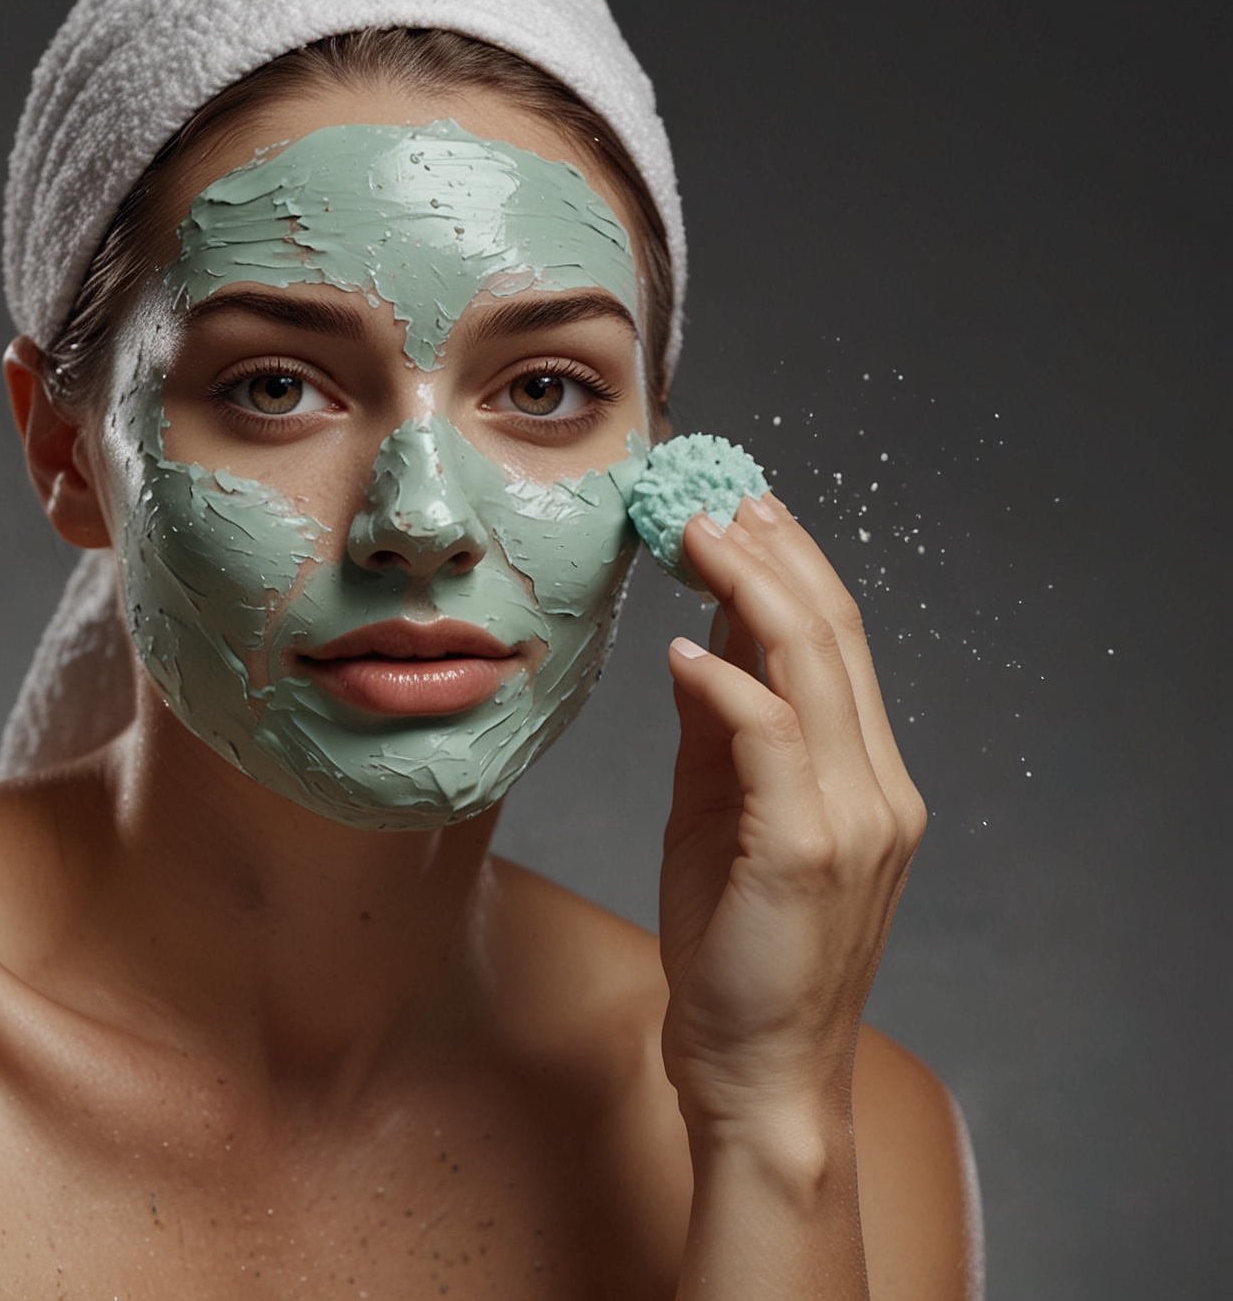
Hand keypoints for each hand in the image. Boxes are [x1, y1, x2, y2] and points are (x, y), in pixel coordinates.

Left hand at [658, 491, 925, 1132]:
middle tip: (716, 492)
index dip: (790, 568)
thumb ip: (721, 737)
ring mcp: (851, 818)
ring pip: (811, 669)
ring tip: (698, 531)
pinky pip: (770, 739)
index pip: (836, 646)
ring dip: (750, 589)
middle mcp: (876, 788)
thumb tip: (700, 648)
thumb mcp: (724, 822)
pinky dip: (728, 683)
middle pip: (833, 638)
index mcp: (864, 779)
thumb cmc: (738, 952)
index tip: (739, 509)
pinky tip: (687, 645)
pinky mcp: (805, 849)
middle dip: (774, 554)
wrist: (758, 1072)